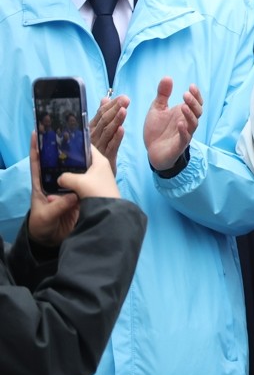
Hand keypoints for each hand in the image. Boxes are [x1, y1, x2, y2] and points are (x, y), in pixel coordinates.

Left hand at [27, 132, 79, 247]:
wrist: (52, 241)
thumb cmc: (42, 227)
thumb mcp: (46, 217)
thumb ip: (58, 206)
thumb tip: (73, 195)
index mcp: (40, 185)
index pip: (37, 164)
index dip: (36, 149)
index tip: (36, 133)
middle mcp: (54, 183)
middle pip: (56, 162)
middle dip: (60, 148)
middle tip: (67, 132)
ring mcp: (67, 189)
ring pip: (72, 171)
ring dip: (77, 160)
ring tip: (84, 145)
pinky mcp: (78, 196)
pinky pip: (84, 183)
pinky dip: (89, 175)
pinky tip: (96, 166)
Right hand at [89, 94, 129, 169]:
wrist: (95, 175)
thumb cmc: (97, 150)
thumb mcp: (99, 131)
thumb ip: (102, 115)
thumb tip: (104, 99)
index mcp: (91, 129)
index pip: (101, 114)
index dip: (111, 105)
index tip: (122, 96)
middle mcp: (93, 137)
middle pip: (104, 121)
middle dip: (115, 109)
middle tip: (125, 100)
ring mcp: (99, 147)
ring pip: (108, 132)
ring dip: (116, 120)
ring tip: (124, 110)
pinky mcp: (106, 157)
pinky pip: (112, 146)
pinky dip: (117, 137)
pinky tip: (122, 129)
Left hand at [143, 77, 201, 172]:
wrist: (152, 151)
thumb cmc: (157, 129)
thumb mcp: (157, 108)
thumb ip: (163, 94)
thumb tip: (168, 77)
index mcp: (183, 113)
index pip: (196, 103)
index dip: (196, 95)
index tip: (191, 86)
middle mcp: (187, 122)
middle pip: (198, 112)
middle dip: (194, 103)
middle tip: (185, 95)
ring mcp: (184, 134)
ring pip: (193, 124)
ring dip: (190, 115)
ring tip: (183, 107)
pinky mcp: (179, 145)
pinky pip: (185, 138)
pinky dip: (184, 131)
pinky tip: (180, 124)